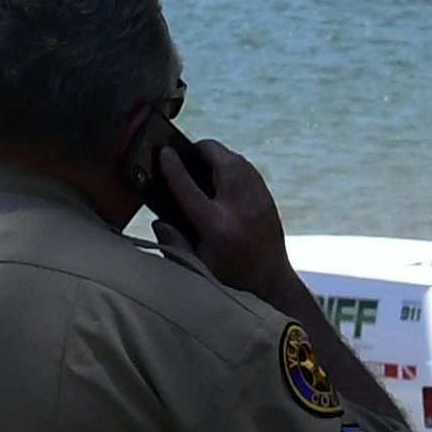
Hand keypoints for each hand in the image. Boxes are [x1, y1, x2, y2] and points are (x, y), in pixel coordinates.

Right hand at [156, 139, 292, 300]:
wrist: (271, 282)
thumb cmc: (232, 277)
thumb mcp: (197, 266)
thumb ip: (175, 243)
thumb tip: (160, 222)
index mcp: (217, 227)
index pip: (189, 187)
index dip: (173, 166)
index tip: (164, 152)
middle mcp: (240, 209)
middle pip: (221, 161)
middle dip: (202, 149)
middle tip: (187, 151)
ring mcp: (258, 201)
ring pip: (238, 161)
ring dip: (219, 155)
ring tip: (203, 160)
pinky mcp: (268, 199)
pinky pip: (249, 170)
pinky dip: (234, 165)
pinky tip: (223, 173)